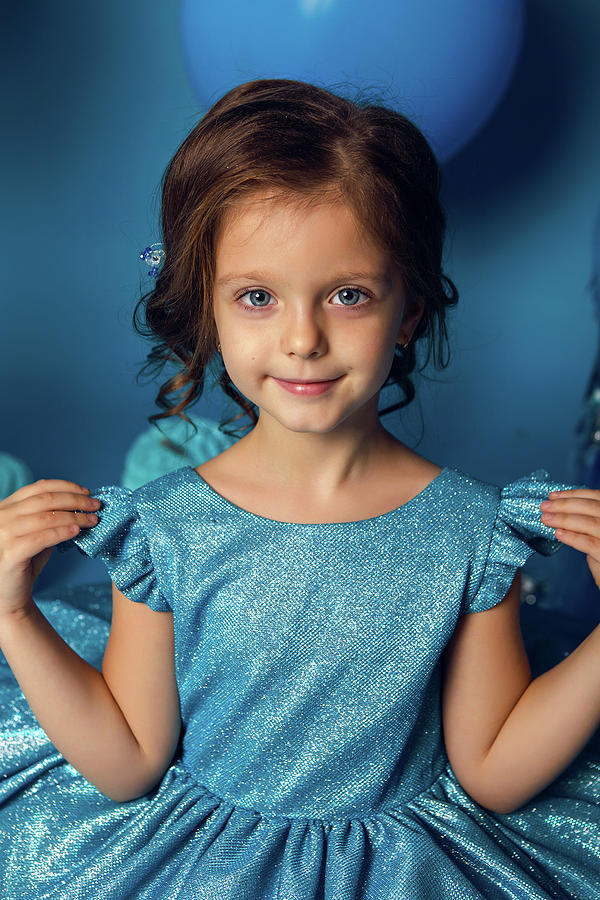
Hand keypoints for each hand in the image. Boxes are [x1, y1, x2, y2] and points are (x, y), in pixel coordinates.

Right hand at [0, 480, 99, 617]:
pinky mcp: (10, 553)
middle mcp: (1, 517)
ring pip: (46, 517)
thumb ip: (49, 517)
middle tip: (96, 505)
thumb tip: (81, 504)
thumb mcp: (35, 533)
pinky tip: (77, 531)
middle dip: (75, 500)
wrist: (8, 596)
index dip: (66, 487)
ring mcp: (2, 534)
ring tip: (93, 520)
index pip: (38, 487)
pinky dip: (62, 532)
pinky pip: (42, 537)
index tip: (87, 492)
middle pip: (45, 500)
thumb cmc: (24, 563)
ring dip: (74, 516)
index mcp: (6, 507)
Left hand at [540, 488, 599, 589]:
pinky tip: (558, 534)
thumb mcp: (599, 540)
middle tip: (544, 506)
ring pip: (591, 523)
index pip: (598, 498)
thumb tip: (564, 520)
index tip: (554, 495)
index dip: (574, 494)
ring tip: (546, 519)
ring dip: (565, 519)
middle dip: (565, 505)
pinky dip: (573, 537)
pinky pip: (591, 544)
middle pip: (593, 507)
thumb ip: (587, 528)